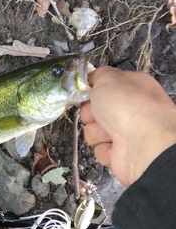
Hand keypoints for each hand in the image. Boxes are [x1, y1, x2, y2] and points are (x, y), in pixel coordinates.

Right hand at [80, 66, 175, 186]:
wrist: (142, 143)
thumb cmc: (126, 105)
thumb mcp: (108, 78)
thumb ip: (99, 74)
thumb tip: (94, 79)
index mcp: (132, 87)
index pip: (106, 87)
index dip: (93, 90)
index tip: (86, 93)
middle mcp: (131, 109)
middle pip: (95, 110)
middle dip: (90, 113)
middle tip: (96, 115)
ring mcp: (127, 133)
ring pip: (95, 130)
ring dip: (96, 132)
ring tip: (109, 134)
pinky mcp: (122, 154)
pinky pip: (101, 149)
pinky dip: (104, 149)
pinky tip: (114, 147)